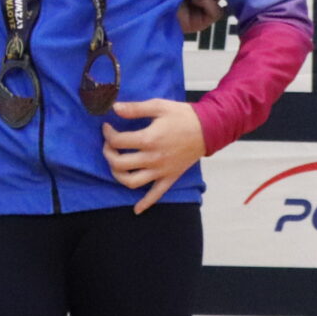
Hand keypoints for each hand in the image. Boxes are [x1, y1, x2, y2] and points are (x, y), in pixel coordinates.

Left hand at [102, 98, 206, 213]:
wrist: (208, 129)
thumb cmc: (183, 116)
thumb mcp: (158, 106)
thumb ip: (135, 108)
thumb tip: (114, 108)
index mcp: (149, 139)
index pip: (118, 141)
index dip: (107, 134)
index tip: (107, 127)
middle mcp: (153, 158)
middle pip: (120, 164)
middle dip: (108, 154)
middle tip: (109, 145)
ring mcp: (161, 171)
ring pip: (132, 182)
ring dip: (118, 175)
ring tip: (116, 164)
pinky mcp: (170, 178)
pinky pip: (156, 195)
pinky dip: (145, 203)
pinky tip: (136, 209)